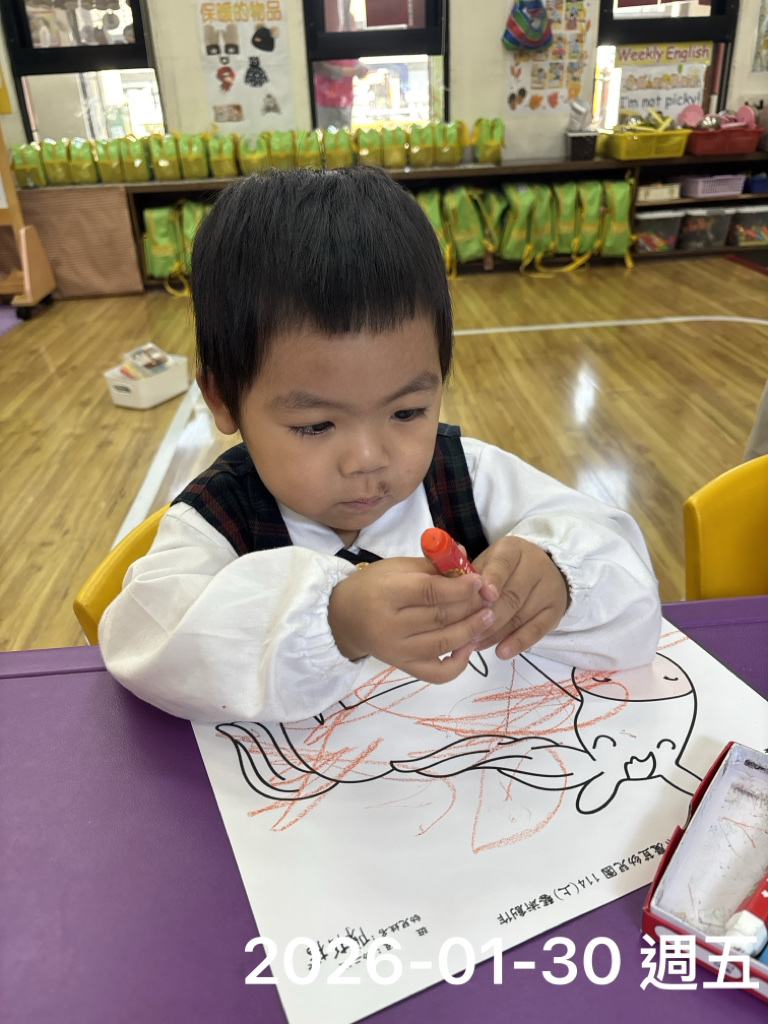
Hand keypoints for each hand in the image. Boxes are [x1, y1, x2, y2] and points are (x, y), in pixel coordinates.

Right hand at [328, 557, 494, 683]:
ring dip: (471, 631)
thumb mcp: (396, 567)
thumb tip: (467, 558)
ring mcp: (397, 651)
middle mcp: (390, 626)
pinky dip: (458, 664)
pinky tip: (468, 647)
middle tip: (490, 597)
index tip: (479, 581)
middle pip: (440, 617)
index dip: (459, 588)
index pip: (429, 592)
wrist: (343, 618)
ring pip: (443, 644)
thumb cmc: (372, 586)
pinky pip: (437, 673)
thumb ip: (432, 565)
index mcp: (386, 594)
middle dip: (471, 606)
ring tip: (489, 617)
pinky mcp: (403, 667)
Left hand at [471, 536, 568, 659]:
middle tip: (465, 631)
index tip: (483, 595)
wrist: (546, 570)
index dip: (492, 580)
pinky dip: (517, 643)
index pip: (503, 563)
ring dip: (495, 633)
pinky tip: (501, 652)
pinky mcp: (554, 612)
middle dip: (486, 616)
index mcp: (513, 550)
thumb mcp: (486, 562)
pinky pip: (536, 631)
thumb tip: (446, 588)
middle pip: (511, 595)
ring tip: (473, 644)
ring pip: (520, 616)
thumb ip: (469, 575)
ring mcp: (548, 591)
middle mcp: (535, 567)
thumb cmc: (503, 568)